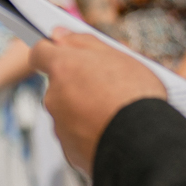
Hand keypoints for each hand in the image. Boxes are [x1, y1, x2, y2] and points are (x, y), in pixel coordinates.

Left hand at [30, 31, 167, 172]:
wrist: (146, 144)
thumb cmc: (136, 95)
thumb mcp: (118, 56)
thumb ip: (83, 42)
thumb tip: (58, 34)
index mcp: (63, 68)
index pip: (40, 53)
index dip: (50, 51)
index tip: (60, 52)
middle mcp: (53, 96)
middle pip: (58, 86)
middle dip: (77, 86)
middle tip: (108, 89)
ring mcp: (59, 126)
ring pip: (68, 113)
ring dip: (84, 111)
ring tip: (116, 115)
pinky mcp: (69, 151)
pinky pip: (77, 138)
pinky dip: (90, 135)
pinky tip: (113, 135)